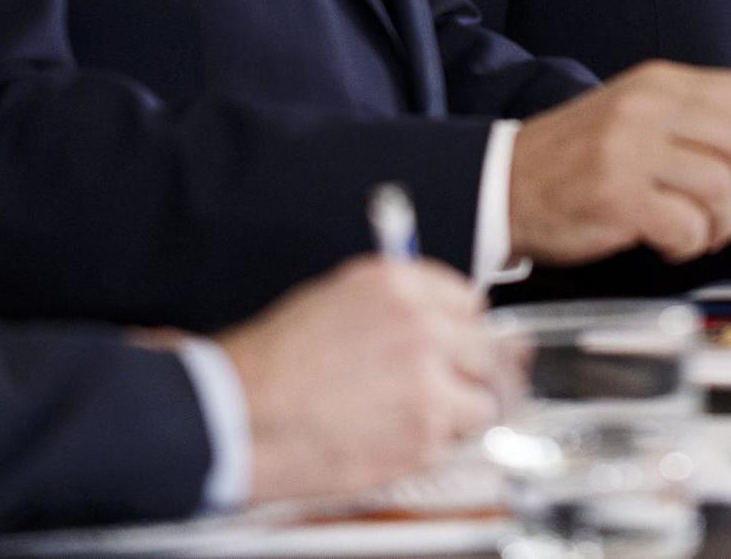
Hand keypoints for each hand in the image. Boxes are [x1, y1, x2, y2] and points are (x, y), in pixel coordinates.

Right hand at [212, 256, 503, 504]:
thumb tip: (440, 313)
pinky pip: (456, 440)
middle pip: (487, 348)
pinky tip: (399, 436)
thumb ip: (397, 302)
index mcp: (399, 285)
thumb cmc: (277, 361)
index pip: (469, 299)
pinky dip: (437, 444)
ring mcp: (428, 383)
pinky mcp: (424, 436)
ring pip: (484, 398)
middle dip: (470, 369)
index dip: (461, 325)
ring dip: (461, 410)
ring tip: (422, 415)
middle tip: (451, 384)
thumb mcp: (337, 299)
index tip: (457, 341)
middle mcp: (422, 327)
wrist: (244, 414)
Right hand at [509, 62, 730, 264]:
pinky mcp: (615, 196)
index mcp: (660, 83)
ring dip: (726, 224)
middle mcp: (647, 107)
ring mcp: (629, 149)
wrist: (503, 183)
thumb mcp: (638, 116)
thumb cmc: (578, 159)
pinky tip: (669, 243)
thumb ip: (698, 122)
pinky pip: (687, 225)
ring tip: (701, 231)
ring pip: (725, 187)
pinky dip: (691, 244)